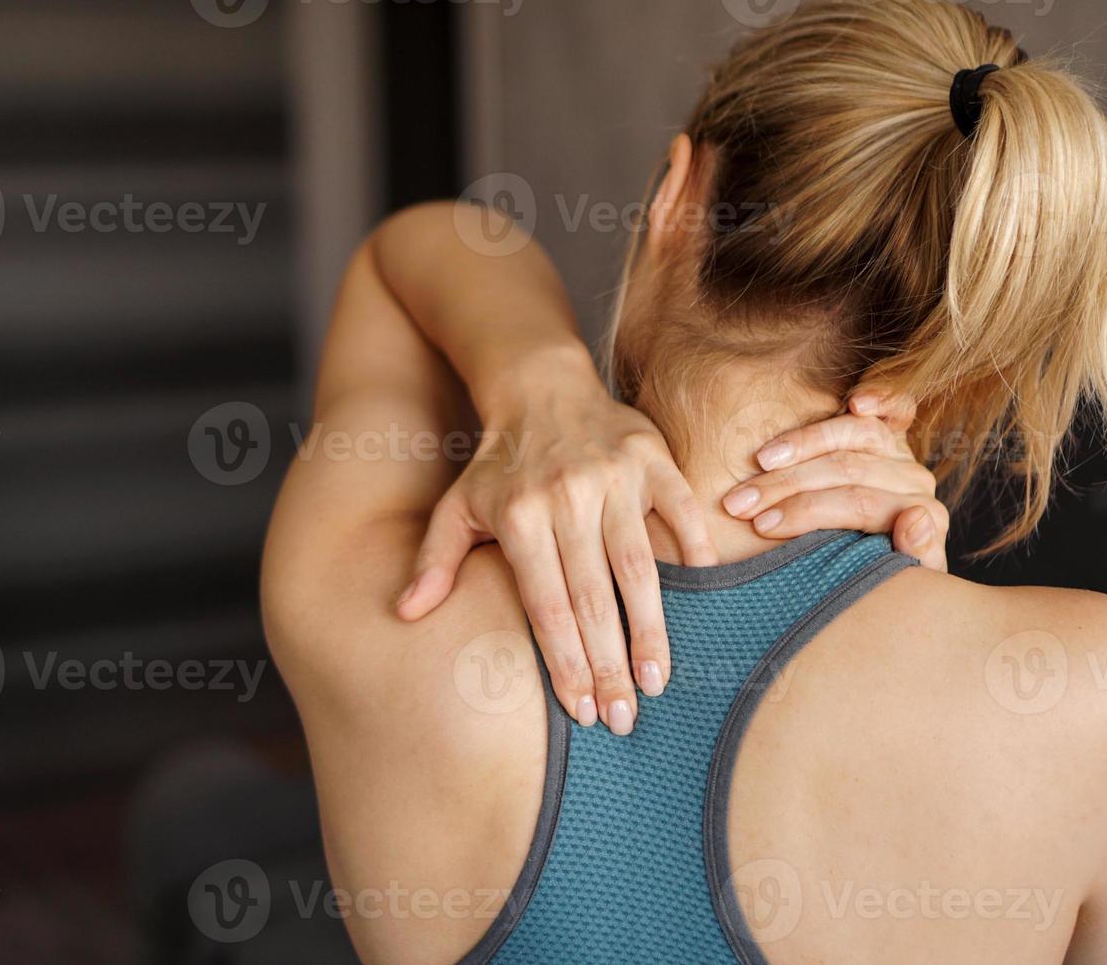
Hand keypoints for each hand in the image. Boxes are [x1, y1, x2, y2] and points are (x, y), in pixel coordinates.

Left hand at [397, 371, 716, 735]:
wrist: (541, 387)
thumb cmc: (497, 463)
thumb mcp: (456, 508)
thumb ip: (434, 562)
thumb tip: (404, 614)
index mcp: (520, 516)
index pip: (546, 606)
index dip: (566, 662)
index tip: (583, 711)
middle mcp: (567, 497)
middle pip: (593, 598)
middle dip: (608, 665)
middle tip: (624, 718)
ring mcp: (615, 477)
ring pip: (638, 566)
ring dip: (650, 629)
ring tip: (656, 680)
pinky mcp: (652, 458)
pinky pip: (681, 512)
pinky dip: (694, 553)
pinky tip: (702, 600)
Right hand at [720, 387, 949, 570]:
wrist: (879, 582)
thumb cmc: (869, 582)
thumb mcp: (890, 585)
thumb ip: (913, 557)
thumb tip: (915, 516)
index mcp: (921, 519)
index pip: (859, 505)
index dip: (807, 512)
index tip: (760, 525)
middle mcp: (915, 482)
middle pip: (849, 470)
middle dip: (787, 486)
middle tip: (738, 502)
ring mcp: (902, 454)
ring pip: (856, 434)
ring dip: (802, 444)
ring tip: (759, 461)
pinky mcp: (893, 432)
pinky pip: (895, 409)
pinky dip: (880, 399)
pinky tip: (856, 401)